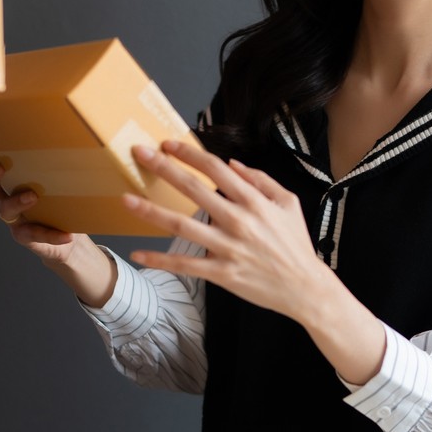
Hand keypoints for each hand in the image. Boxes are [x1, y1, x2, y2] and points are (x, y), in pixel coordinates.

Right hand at [0, 160, 81, 261]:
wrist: (70, 238)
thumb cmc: (64, 203)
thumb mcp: (63, 185)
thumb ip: (64, 169)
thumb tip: (81, 148)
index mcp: (15, 183)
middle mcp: (9, 199)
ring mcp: (16, 220)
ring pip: (6, 210)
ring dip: (17, 201)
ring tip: (33, 196)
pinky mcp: (27, 238)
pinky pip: (34, 235)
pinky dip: (52, 235)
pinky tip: (67, 235)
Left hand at [123, 141, 387, 382]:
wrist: (305, 287)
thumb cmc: (295, 244)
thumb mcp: (288, 203)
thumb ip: (261, 180)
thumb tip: (232, 164)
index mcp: (254, 201)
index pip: (215, 169)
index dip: (189, 154)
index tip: (167, 144)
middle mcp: (238, 221)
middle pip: (192, 190)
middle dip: (163, 169)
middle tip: (138, 154)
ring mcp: (228, 248)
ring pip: (182, 226)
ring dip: (151, 211)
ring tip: (126, 199)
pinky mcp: (221, 273)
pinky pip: (185, 265)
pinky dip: (160, 260)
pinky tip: (138, 254)